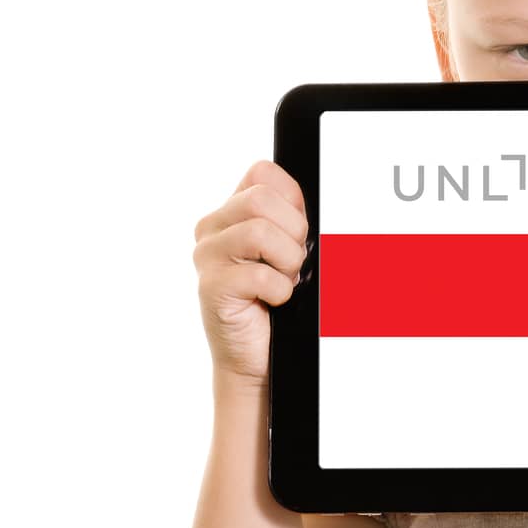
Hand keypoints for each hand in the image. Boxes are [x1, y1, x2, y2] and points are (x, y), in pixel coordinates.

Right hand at [192, 160, 309, 388]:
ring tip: (284, 281)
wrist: (259, 354)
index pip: (263, 173)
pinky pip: (259, 275)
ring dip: (287, 262)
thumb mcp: (291, 249)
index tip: (297, 231)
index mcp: (233, 211)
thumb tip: (320, 202)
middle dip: (292, 231)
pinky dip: (280, 291)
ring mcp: (207, 256)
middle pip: (261, 198)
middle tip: (293, 261)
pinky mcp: (210, 287)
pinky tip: (274, 301)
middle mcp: (213, 228)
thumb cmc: (278, 300)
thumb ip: (294, 219)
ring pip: (259, 231)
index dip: (292, 200)